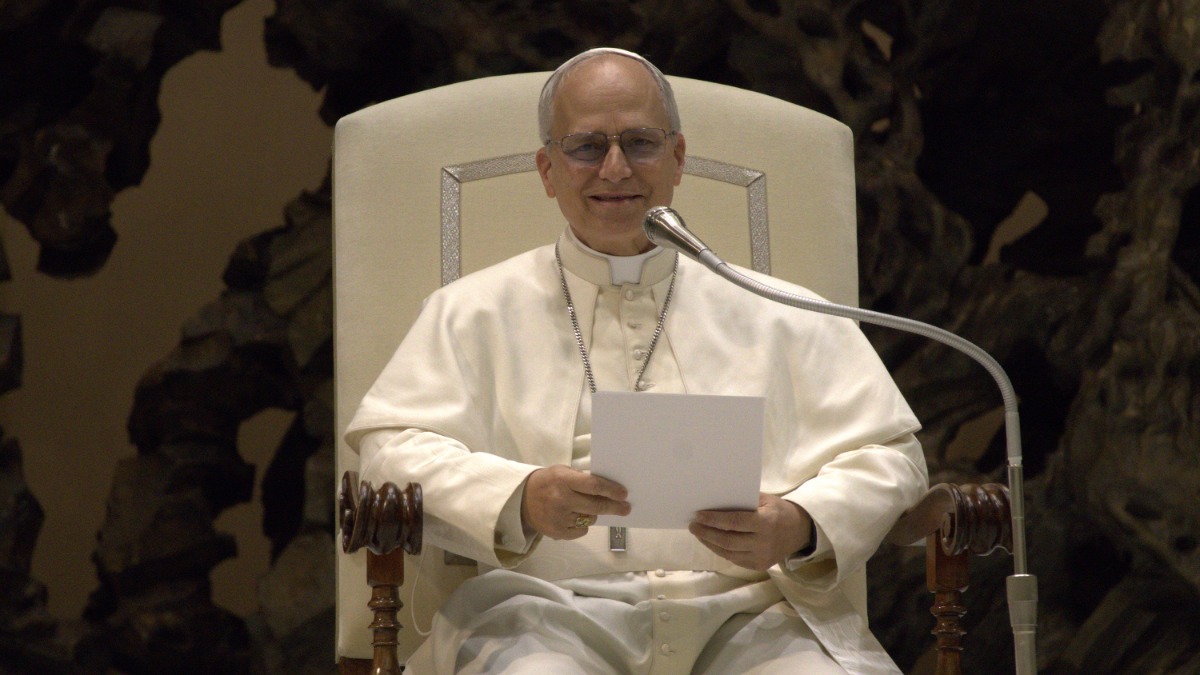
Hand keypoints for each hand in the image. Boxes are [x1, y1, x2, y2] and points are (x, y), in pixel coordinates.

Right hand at [521, 465, 630, 539]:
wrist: (521, 500)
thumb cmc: (548, 482)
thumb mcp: (562, 472)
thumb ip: (582, 479)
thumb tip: (608, 489)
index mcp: (563, 480)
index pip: (593, 486)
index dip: (611, 490)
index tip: (624, 494)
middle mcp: (562, 500)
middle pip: (596, 506)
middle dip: (614, 507)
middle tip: (625, 508)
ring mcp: (559, 518)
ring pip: (590, 519)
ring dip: (593, 514)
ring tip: (583, 507)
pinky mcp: (557, 532)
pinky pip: (581, 530)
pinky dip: (582, 524)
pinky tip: (574, 517)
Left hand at [689, 493, 812, 570]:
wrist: (800, 531)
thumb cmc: (779, 511)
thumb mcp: (765, 500)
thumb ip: (743, 501)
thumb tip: (716, 501)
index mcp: (766, 522)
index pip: (734, 522)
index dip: (714, 520)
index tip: (698, 515)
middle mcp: (763, 542)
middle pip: (728, 540)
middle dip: (707, 533)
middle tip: (693, 526)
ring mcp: (761, 557)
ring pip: (729, 553)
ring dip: (710, 543)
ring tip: (698, 534)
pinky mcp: (759, 566)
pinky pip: (735, 559)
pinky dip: (721, 550)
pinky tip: (711, 542)